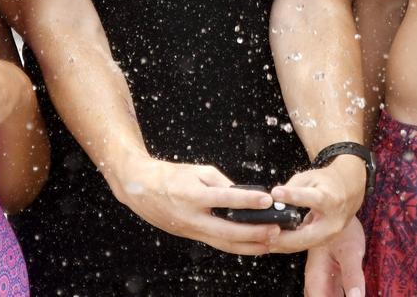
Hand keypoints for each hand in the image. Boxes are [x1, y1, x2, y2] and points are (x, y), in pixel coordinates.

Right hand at [113, 158, 284, 255]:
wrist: (141, 189)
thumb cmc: (172, 176)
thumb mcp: (198, 170)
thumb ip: (222, 183)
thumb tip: (245, 196)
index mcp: (194, 195)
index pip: (226, 199)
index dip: (248, 200)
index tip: (266, 199)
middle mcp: (192, 216)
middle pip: (227, 230)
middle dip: (254, 232)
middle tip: (275, 230)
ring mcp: (191, 230)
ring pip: (223, 243)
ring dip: (249, 245)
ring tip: (270, 242)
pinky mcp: (191, 236)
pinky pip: (216, 243)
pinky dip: (235, 246)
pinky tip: (252, 245)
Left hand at [268, 156, 365, 252]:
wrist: (347, 192)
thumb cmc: (325, 182)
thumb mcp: (310, 177)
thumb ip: (292, 188)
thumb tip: (273, 200)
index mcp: (330, 198)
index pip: (310, 198)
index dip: (292, 196)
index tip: (275, 193)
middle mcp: (332, 220)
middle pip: (307, 234)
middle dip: (285, 237)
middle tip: (266, 233)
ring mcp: (330, 235)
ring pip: (304, 244)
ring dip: (283, 244)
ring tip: (264, 240)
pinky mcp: (324, 241)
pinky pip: (304, 245)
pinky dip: (288, 245)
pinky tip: (273, 243)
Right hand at [304, 217, 365, 296]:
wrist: (339, 211)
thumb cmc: (343, 229)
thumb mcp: (351, 252)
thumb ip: (352, 276)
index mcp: (316, 277)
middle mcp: (317, 281)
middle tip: (352, 294)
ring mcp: (324, 280)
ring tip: (352, 294)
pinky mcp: (332, 278)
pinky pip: (333, 295)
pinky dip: (344, 295)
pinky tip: (352, 294)